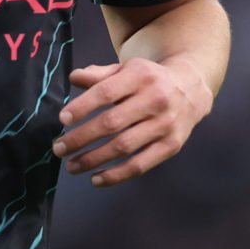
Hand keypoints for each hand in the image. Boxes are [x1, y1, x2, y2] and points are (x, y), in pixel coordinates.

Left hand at [53, 58, 212, 186]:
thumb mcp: (126, 69)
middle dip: (81, 138)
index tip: (62, 120)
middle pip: (112, 123)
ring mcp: (165, 125)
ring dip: (93, 159)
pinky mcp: (171, 146)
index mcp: (140, 76)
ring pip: (123, 147)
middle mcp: (155, 100)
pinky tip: (96, 178)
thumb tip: (73, 78)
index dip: (82, 107)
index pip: (106, 93)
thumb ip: (99, 75)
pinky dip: (116, 175)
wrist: (190, 88)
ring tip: (72, 166)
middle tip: (59, 147)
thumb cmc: (147, 80)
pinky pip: (140, 165)